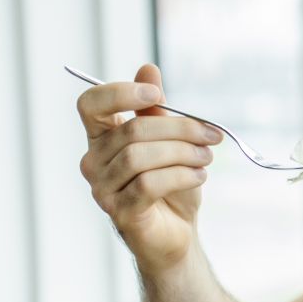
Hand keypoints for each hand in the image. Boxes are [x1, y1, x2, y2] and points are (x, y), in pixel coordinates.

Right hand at [76, 63, 222, 274]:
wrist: (177, 233)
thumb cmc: (170, 184)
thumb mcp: (167, 141)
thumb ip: (155, 109)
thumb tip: (148, 68)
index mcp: (101, 138)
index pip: (91, 104)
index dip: (121, 92)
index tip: (158, 96)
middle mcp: (93, 161)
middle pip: (132, 130)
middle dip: (179, 128)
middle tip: (210, 135)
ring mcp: (102, 189)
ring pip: (140, 157)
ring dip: (183, 152)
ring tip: (206, 157)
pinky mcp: (120, 212)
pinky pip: (149, 184)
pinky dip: (181, 175)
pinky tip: (199, 176)